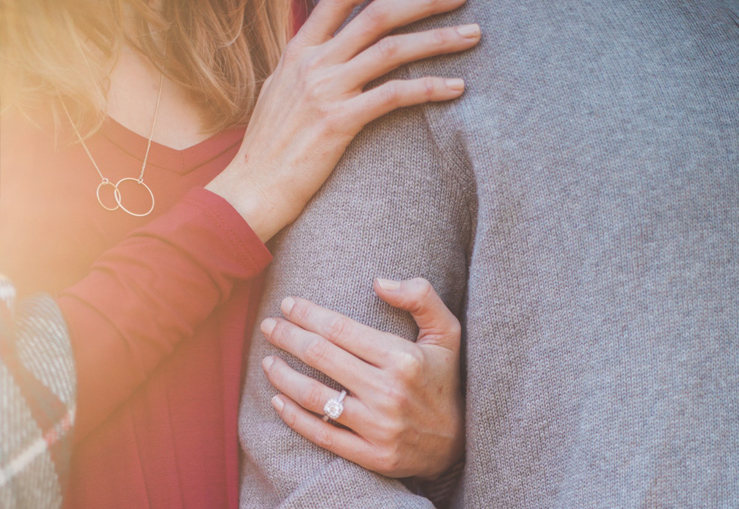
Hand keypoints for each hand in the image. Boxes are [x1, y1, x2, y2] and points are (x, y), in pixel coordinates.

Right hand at [206, 0, 480, 241]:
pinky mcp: (339, 122)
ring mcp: (325, 90)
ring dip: (438, 39)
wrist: (253, 188)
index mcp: (298, 50)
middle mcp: (313, 62)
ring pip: (391, 49)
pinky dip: (429, 88)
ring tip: (473, 35)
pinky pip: (393, 95)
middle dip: (423, 1)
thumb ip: (302, 64)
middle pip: (377, 13)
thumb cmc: (268, 146)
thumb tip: (319, 47)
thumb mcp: (277, 91)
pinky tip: (456, 88)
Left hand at [260, 278, 463, 479]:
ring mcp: (378, 427)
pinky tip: (278, 400)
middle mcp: (388, 392)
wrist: (458, 442)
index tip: (287, 304)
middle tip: (269, 326)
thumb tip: (378, 282)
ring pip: (315, 397)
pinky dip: (294, 417)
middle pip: (321, 357)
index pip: (340, 329)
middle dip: (287, 337)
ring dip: (283, 376)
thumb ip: (421, 297)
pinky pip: (322, 435)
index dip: (307, 314)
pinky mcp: (372, 456)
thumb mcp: (447, 332)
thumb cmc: (444, 378)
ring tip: (266, 361)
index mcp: (402, 358)